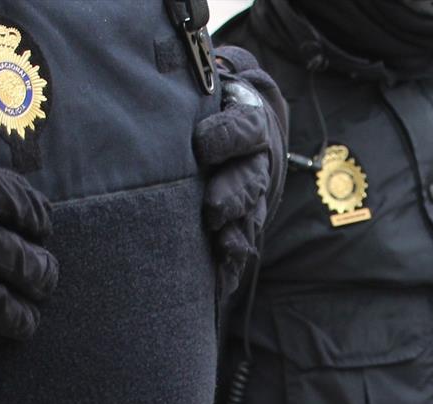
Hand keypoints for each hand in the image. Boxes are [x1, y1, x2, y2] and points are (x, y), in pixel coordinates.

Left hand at [193, 48, 286, 302]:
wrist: (222, 126)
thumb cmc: (200, 109)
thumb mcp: (198, 91)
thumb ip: (193, 92)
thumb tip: (178, 91)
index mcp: (246, 124)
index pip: (244, 128)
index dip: (227, 137)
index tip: (202, 145)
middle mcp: (254, 163)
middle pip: (250, 179)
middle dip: (234, 195)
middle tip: (214, 210)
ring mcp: (251, 197)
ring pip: (250, 216)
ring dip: (238, 234)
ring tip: (224, 246)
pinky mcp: (241, 225)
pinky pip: (240, 248)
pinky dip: (230, 266)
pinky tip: (218, 283)